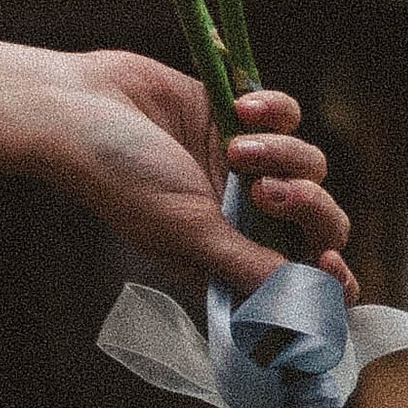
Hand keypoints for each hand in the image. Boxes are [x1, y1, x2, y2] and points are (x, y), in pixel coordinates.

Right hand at [49, 52, 353, 301]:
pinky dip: (273, 111)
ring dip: (281, 153)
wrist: (80, 105)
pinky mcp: (241, 116)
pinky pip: (289, 117)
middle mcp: (240, 217)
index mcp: (225, 258)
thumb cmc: (119, 178)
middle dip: (307, 207)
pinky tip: (238, 106)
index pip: (294, 282)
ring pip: (309, 165)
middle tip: (267, 193)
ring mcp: (244, 167)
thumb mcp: (185, 229)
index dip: (324, 283)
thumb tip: (299, 303)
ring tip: (235, 146)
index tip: (327, 267)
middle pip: (317, 224)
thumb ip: (245, 264)